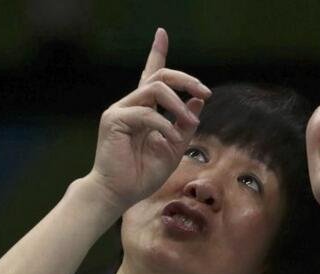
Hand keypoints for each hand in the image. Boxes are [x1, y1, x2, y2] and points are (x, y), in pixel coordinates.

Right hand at [90, 28, 211, 210]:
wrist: (119, 194)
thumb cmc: (142, 175)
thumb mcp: (173, 148)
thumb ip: (184, 124)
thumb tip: (198, 102)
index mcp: (143, 109)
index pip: (151, 74)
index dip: (157, 52)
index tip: (162, 32)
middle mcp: (130, 104)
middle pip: (160, 76)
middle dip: (186, 80)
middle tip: (205, 93)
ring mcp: (120, 110)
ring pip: (155, 89)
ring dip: (179, 106)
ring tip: (190, 125)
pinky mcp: (114, 120)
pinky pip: (147, 113)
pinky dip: (165, 126)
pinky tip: (172, 140)